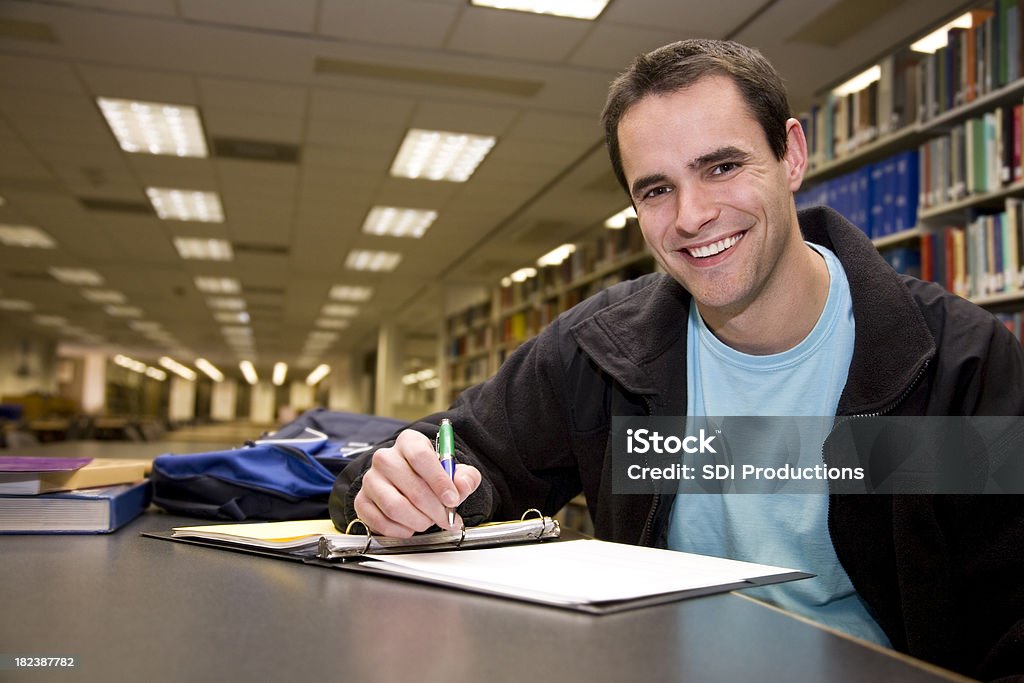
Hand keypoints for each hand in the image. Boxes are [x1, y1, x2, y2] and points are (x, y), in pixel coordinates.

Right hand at [353, 429, 481, 537]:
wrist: (412, 484)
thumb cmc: (432, 476)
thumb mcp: (456, 472)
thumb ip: (465, 477)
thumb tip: (462, 486)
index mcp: (409, 442)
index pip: (420, 456)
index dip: (439, 481)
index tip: (453, 499)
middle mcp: (385, 457)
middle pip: (411, 486)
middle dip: (434, 509)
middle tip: (446, 518)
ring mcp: (370, 479)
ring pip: (395, 506)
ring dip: (418, 521)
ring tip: (429, 521)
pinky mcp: (362, 501)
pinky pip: (380, 522)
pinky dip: (401, 530)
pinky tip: (412, 527)